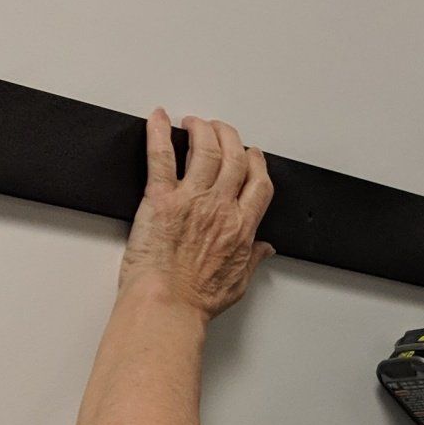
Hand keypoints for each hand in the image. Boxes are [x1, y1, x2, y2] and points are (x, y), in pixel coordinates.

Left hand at [119, 110, 275, 314]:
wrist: (166, 305)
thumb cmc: (195, 300)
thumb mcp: (237, 283)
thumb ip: (253, 260)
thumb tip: (265, 250)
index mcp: (242, 227)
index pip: (258, 182)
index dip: (256, 162)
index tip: (251, 155)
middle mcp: (220, 207)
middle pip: (234, 157)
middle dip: (230, 137)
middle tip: (221, 131)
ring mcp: (191, 199)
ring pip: (204, 148)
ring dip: (202, 129)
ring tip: (194, 122)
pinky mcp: (160, 198)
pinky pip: (161, 156)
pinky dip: (158, 132)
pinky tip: (158, 119)